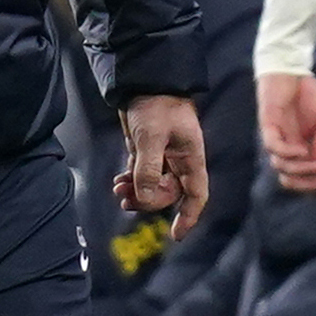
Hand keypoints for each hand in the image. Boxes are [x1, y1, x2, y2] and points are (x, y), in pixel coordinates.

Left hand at [117, 95, 209, 235]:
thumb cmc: (155, 104)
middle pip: (169, 194)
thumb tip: (147, 197)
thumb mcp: (151, 137)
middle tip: (126, 199)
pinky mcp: (146, 150)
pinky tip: (118, 182)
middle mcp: (179, 160)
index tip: (176, 235)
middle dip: (149, 201)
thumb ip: (148, 169)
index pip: (196, 194)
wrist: (142, 80)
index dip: (189, 216)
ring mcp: (162, 156)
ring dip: (137, 193)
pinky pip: (141, 175)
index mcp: (190, 156)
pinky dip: (131, 182)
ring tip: (119, 190)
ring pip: (153, 186)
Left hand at [258, 72, 315, 193]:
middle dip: (308, 186)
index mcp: (299, 152)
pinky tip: (302, 150)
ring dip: (301, 170)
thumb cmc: (308, 98)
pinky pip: (274, 147)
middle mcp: (285, 150)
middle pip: (289, 181)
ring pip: (281, 168)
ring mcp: (276, 139)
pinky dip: (288, 154)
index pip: (302, 179)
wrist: (295, 73)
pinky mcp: (268, 126)